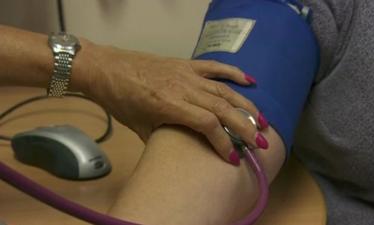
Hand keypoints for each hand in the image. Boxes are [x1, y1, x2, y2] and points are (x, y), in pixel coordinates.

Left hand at [79, 44, 268, 165]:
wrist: (107, 69)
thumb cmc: (120, 100)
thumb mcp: (140, 127)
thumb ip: (164, 138)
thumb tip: (182, 150)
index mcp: (169, 106)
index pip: (207, 124)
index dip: (223, 143)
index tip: (233, 159)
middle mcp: (183, 89)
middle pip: (222, 109)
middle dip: (245, 128)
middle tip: (261, 144)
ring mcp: (187, 74)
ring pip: (224, 90)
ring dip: (246, 106)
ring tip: (263, 122)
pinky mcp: (186, 64)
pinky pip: (215, 68)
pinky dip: (234, 73)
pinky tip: (251, 82)